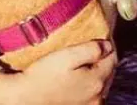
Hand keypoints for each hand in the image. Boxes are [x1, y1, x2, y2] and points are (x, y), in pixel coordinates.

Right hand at [0, 40, 116, 104]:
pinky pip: (93, 96)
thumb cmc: (43, 75)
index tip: (100, 38)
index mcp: (97, 80)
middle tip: (92, 49)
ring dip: (97, 74)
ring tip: (85, 64)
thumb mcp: (67, 55)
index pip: (112, 58)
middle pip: (108, 73)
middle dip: (103, 61)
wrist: (25, 98)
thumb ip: (91, 49)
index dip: (107, 46)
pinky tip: (78, 80)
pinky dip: (90, 86)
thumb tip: (107, 45)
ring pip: (101, 85)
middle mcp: (98, 97)